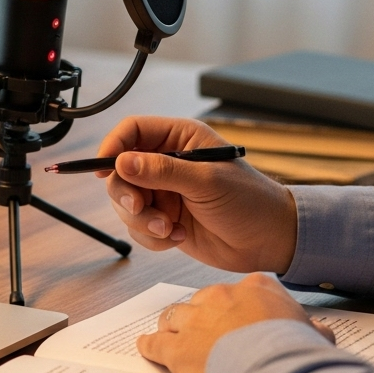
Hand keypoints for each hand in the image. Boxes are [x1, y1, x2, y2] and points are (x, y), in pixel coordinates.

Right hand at [98, 116, 297, 273]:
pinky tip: (179, 237)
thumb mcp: (206, 182)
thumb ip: (162, 171)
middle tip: (140, 209)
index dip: (113, 147)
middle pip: (121, 171)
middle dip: (127, 195)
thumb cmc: (251, 201)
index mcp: (181, 139)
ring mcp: (165, 192)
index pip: (132, 131)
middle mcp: (168, 163)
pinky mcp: (165, 219)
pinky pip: (139, 227)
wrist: (270, 241)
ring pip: (126, 203)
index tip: (103, 170)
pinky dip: (153, 237)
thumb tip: (123, 162)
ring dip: (143, 221)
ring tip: (170, 229)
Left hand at [138, 274, 335, 372]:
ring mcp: (196, 321)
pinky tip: (146, 346)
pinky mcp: (177, 349)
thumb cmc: (295, 352)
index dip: (236, 305)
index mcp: (255, 287)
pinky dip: (150, 346)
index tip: (236, 315)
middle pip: (203, 300)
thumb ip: (312, 329)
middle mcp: (221, 297)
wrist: (274, 369)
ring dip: (173, 326)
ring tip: (170, 333)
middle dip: (202, 314)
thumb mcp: (313, 335)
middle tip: (203, 329)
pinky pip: (156, 343)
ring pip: (175, 316)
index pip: (241, 289)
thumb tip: (320, 333)